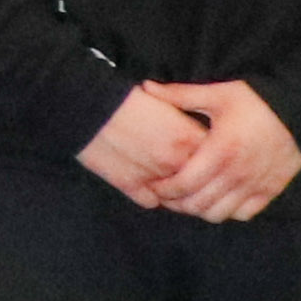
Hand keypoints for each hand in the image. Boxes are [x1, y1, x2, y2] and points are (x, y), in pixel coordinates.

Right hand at [76, 84, 199, 209]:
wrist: (87, 103)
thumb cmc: (124, 99)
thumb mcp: (165, 105)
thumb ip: (186, 127)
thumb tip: (201, 144)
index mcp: (186, 138)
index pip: (213, 160)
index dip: (209, 160)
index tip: (204, 157)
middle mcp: (174, 161)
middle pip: (198, 183)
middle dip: (195, 181)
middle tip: (189, 174)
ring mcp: (152, 176)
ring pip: (176, 197)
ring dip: (174, 193)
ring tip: (166, 179)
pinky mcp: (129, 185)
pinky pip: (150, 201)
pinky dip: (150, 196)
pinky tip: (145, 183)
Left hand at [144, 78, 300, 221]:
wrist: (300, 109)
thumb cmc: (255, 101)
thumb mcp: (217, 94)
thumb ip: (179, 95)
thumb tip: (146, 87)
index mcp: (219, 152)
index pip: (183, 184)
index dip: (163, 190)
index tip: (153, 184)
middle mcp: (237, 174)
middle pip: (197, 205)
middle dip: (176, 203)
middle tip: (166, 195)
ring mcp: (255, 185)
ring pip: (219, 214)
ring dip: (199, 210)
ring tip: (189, 198)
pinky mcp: (271, 191)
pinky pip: (244, 214)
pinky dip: (227, 212)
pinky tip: (218, 199)